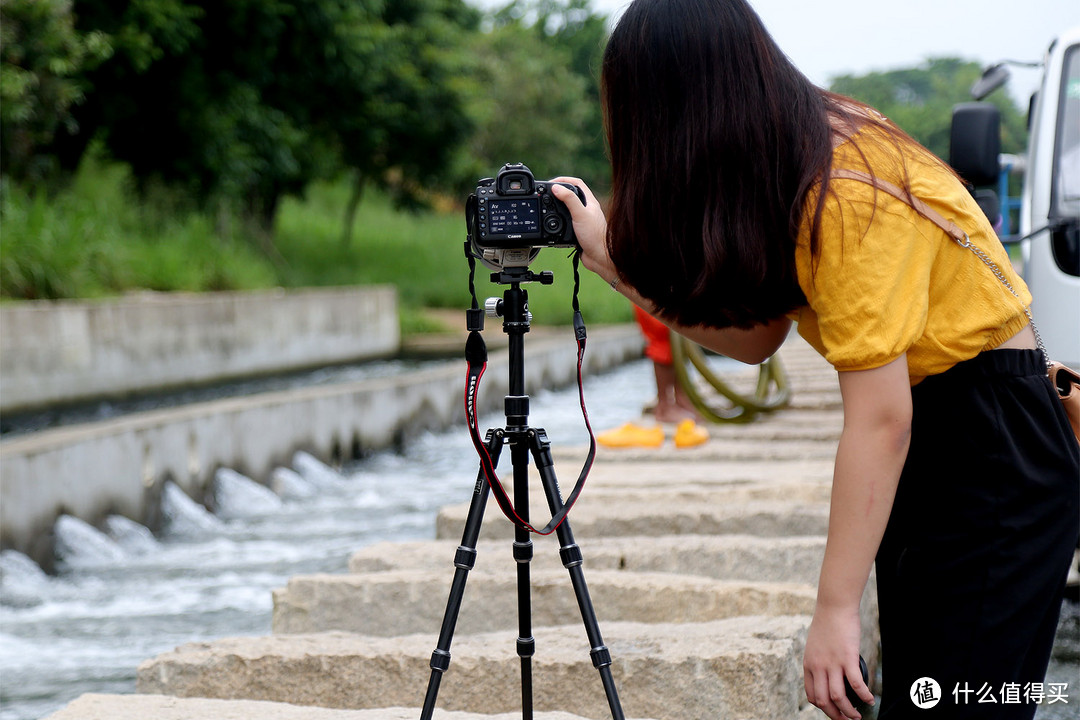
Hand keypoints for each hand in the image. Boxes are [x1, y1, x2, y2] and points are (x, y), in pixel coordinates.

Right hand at [548, 177, 616, 284]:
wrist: (600, 257)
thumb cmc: (595, 236)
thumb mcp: (580, 214)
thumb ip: (569, 200)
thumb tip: (556, 188)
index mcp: (589, 202)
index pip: (577, 183)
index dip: (564, 180)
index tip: (552, 183)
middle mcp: (586, 210)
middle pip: (570, 195)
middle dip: (558, 193)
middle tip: (546, 194)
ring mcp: (582, 221)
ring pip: (567, 210)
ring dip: (556, 208)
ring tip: (547, 208)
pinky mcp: (577, 232)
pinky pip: (565, 224)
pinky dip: (557, 223)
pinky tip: (552, 225)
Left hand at [803, 604, 873, 718]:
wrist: (834, 606)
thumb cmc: (827, 623)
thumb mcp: (815, 645)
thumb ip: (819, 660)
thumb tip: (828, 672)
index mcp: (809, 665)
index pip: (812, 695)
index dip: (822, 708)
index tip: (833, 711)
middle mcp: (818, 667)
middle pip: (823, 701)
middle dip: (835, 715)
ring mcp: (832, 663)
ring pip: (838, 697)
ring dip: (849, 711)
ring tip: (857, 716)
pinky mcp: (847, 658)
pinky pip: (856, 684)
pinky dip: (864, 695)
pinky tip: (870, 700)